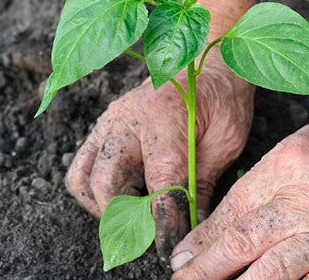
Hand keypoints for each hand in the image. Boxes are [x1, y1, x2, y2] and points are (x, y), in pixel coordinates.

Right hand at [65, 60, 253, 257]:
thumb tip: (191, 226)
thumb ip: (203, 183)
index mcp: (164, 119)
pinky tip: (125, 197)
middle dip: (127, 219)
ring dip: (103, 206)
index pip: (159, 184)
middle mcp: (127, 119)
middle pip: (106, 184)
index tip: (169, 248)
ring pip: (83, 178)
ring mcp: (108, 122)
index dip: (164, 222)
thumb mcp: (226, 141)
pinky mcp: (101, 128)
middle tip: (149, 235)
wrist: (204, 60)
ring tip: (134, 216)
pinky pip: (82, 166)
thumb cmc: (221, 98)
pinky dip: (96, 190)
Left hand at [170, 100, 308, 279]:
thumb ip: (251, 194)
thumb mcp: (289, 156)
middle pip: (245, 243)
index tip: (179, 262)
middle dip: (208, 271)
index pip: (230, 215)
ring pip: (278, 271)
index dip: (200, 244)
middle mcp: (303, 202)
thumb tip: (210, 233)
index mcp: (280, 171)